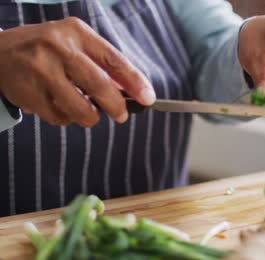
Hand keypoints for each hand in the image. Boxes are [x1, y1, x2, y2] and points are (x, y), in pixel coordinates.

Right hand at [0, 17, 155, 126]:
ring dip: (90, 117)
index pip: (114, 60)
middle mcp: (58, 48)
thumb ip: (102, 63)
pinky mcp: (27, 92)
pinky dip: (66, 118)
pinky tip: (59, 105)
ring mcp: (40, 70)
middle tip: (121, 115)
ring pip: (80, 108)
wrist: (0, 53)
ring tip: (87, 112)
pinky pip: (59, 117)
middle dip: (116, 106)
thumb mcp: (75, 43)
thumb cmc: (48, 49)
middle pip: (99, 85)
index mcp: (76, 33)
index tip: (148, 98)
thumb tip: (131, 90)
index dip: (134, 82)